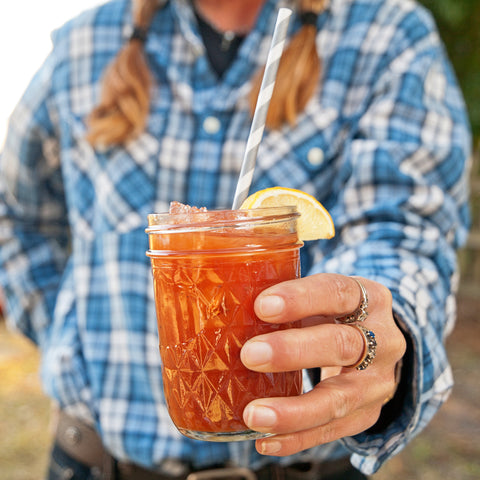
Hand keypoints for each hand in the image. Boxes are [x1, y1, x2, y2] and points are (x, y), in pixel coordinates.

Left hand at [240, 273, 405, 455]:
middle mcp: (383, 339)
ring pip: (340, 399)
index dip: (302, 298)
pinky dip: (297, 438)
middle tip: (250, 355)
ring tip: (254, 415)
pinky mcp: (368, 413)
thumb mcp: (321, 297)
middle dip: (294, 352)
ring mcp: (379, 381)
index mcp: (368, 298)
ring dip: (294, 410)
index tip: (262, 305)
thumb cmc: (333, 314)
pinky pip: (334, 431)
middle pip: (342, 345)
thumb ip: (286, 298)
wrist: (375, 345)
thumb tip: (222, 303)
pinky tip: (267, 440)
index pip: (338, 292)